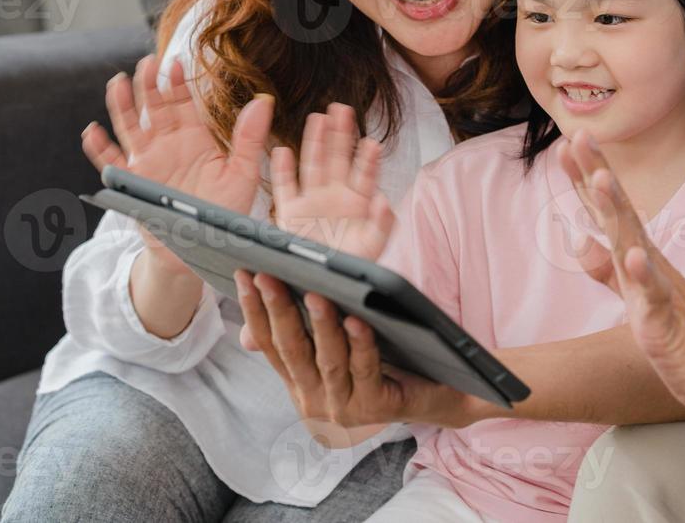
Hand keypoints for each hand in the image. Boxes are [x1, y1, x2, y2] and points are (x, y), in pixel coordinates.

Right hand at [81, 55, 272, 272]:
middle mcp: (168, 145)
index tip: (176, 63)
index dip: (178, 84)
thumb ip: (249, 137)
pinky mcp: (133, 183)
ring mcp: (148, 162)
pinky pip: (112, 164)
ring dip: (122, 107)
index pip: (184, 103)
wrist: (204, 245)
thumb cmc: (225, 210)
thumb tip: (263, 100)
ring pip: (130, 128)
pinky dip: (100, 149)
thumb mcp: (242, 172)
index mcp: (195, 139)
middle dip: (149, 86)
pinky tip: (92, 132)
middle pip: (154, 109)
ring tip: (117, 83)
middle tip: (146, 63)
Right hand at [233, 270, 484, 432]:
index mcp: (301, 384)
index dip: (255, 309)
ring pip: (327, 360)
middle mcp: (315, 401)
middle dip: (277, 310)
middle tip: (268, 275)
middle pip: (292, 350)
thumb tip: (258, 309)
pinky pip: (365, 369)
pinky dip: (361, 343)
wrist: (439, 393)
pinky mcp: (376, 409)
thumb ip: (303, 334)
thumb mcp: (338, 346)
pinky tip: (358, 319)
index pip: (270, 344)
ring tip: (314, 292)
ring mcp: (344, 409)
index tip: (245, 274)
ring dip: (320, 325)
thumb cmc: (385, 360)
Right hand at [271, 104, 393, 260]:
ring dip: (315, 142)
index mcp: (357, 200)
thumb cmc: (352, 264)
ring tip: (318, 118)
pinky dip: (282, 170)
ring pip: (313, 164)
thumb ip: (382, 225)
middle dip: (341, 134)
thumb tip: (384, 201)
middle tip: (343, 109)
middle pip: (338, 158)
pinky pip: (284, 187)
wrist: (324, 285)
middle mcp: (335, 195)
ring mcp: (312, 200)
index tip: (372, 142)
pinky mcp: (290, 212)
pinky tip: (282, 151)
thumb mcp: (372, 247)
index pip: (365, 173)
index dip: (368, 158)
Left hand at [559, 130, 684, 414]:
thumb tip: (579, 238)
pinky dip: (642, 274)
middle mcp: (647, 263)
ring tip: (599, 179)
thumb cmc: (681, 333)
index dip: (586, 178)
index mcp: (636, 258)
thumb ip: (605, 269)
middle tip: (579, 136)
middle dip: (597, 174)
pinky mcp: (666, 318)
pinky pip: (653, 294)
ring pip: (633, 242)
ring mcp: (658, 287)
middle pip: (617, 212)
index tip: (568, 143)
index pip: (607, 211)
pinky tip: (633, 256)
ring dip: (616, 210)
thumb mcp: (633, 296)